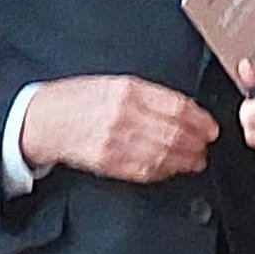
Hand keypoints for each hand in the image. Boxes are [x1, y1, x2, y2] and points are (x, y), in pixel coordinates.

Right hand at [20, 75, 217, 183]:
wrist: (45, 119)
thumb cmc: (78, 98)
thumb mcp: (114, 82)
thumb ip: (147, 95)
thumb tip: (181, 109)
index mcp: (128, 90)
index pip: (176, 106)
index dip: (199, 119)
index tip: (210, 125)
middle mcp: (124, 114)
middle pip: (174, 132)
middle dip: (197, 141)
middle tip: (207, 144)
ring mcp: (117, 141)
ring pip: (164, 154)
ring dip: (186, 159)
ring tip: (196, 159)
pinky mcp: (109, 162)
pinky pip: (146, 170)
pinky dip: (165, 171)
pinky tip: (174, 168)